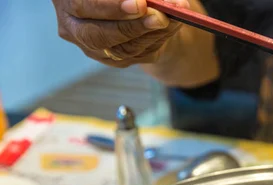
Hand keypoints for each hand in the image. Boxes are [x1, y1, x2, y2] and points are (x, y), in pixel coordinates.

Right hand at [52, 0, 188, 66]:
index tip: (140, 4)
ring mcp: (93, 48)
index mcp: (66, 0)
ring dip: (155, 32)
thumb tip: (150, 0)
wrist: (130, 2)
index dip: (113, 7)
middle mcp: (72, 27)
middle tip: (161, 16)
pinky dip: (161, 38)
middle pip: (100, 36)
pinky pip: (140, 54)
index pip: (83, 6)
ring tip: (175, 15)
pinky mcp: (115, 60)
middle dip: (135, 26)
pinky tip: (174, 24)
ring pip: (125, 48)